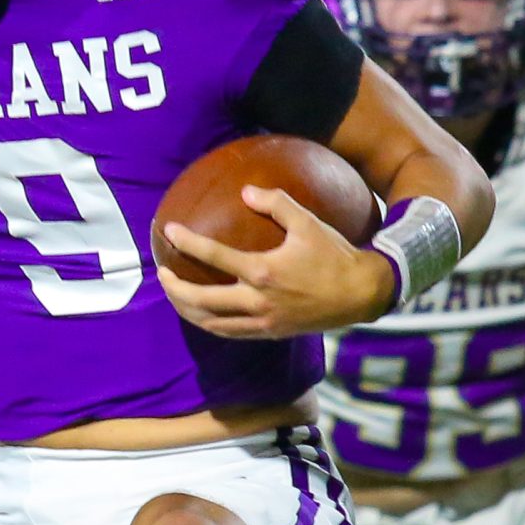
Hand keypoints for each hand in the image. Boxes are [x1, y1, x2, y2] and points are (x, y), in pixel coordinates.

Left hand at [156, 186, 395, 338]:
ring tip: (175, 295)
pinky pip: (231, 332)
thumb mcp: (308, 222)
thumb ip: (276, 203)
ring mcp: (263, 321)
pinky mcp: (271, 333)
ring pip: (212, 323)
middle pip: (202, 299)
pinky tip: (203, 312)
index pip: (214, 256)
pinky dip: (210, 323)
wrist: (363, 294)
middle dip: (175, 288)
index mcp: (263, 271)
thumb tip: (246, 191)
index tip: (169, 231)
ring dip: (188, 310)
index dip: (187, 242)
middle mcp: (258, 301)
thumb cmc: (335, 255)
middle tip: (161, 273)